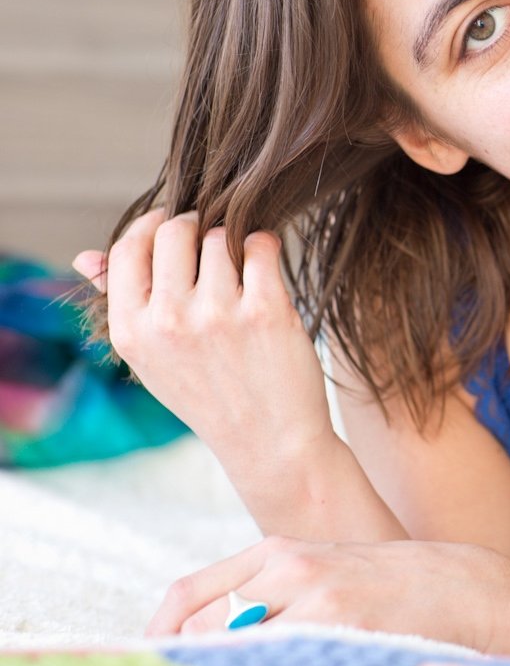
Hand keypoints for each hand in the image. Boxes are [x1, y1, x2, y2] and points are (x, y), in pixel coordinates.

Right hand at [73, 209, 333, 471]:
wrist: (270, 441)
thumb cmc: (210, 396)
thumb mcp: (152, 360)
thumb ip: (119, 304)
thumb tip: (84, 256)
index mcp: (132, 332)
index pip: (126, 249)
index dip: (149, 226)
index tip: (170, 224)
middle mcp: (169, 321)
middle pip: (174, 231)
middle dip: (194, 226)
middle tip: (211, 239)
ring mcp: (217, 314)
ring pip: (220, 238)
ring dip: (233, 243)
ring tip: (241, 269)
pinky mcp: (265, 310)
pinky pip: (261, 246)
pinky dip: (264, 247)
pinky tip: (265, 268)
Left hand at [149, 536, 509, 652]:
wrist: (464, 586)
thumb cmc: (387, 589)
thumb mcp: (323, 576)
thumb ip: (267, 597)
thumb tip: (205, 641)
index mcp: (276, 554)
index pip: (186, 600)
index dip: (159, 641)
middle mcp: (285, 568)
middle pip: (200, 629)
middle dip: (189, 665)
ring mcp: (313, 597)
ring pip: (232, 648)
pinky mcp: (341, 622)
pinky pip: (276, 663)